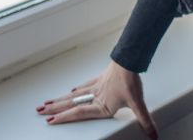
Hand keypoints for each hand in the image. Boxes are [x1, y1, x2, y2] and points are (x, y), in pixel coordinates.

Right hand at [36, 60, 158, 138]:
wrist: (129, 60)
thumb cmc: (131, 81)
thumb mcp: (138, 104)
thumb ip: (145, 120)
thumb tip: (153, 135)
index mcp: (101, 105)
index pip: (79, 113)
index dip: (65, 117)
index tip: (50, 120)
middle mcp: (95, 96)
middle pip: (71, 103)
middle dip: (55, 108)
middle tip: (39, 111)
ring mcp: (96, 86)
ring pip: (74, 95)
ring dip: (60, 99)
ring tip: (48, 102)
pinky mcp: (100, 78)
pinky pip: (85, 85)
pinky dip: (77, 89)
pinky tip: (72, 89)